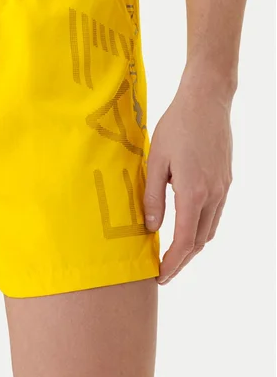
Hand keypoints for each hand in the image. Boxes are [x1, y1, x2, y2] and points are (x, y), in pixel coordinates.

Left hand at [144, 78, 232, 283]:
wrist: (207, 100)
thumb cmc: (176, 126)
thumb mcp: (155, 161)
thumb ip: (153, 196)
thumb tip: (152, 227)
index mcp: (194, 193)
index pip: (183, 241)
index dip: (172, 263)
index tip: (159, 276)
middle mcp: (213, 195)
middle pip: (199, 241)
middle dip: (182, 261)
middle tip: (163, 272)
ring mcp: (223, 188)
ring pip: (209, 229)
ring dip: (191, 246)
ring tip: (172, 254)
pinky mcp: (225, 180)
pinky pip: (214, 214)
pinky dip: (200, 228)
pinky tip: (186, 226)